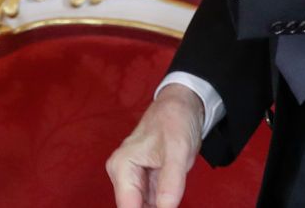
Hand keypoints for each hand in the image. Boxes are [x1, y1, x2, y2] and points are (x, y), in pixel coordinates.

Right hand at [108, 84, 203, 207]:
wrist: (181, 106)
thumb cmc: (175, 121)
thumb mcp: (177, 151)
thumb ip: (170, 183)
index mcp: (122, 166)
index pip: (128, 207)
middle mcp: (123, 174)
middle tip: (171, 202)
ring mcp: (134, 178)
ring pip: (142, 207)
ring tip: (172, 196)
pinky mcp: (147, 181)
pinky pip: (152, 202)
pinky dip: (162, 206)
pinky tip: (171, 201)